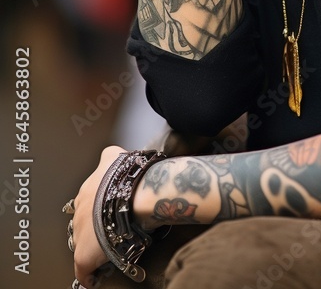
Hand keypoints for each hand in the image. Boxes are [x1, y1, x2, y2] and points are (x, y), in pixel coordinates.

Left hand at [72, 145, 125, 287]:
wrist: (132, 195)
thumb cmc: (128, 177)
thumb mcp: (115, 156)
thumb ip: (110, 156)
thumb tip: (112, 153)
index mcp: (86, 191)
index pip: (89, 202)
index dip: (99, 210)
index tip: (107, 214)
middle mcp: (79, 211)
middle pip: (84, 222)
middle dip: (95, 227)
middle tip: (110, 232)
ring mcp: (79, 233)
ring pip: (83, 243)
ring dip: (94, 245)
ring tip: (108, 251)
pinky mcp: (84, 255)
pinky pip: (83, 270)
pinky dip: (89, 274)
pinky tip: (95, 276)